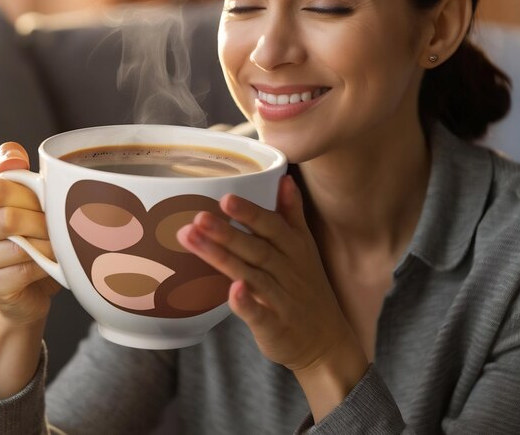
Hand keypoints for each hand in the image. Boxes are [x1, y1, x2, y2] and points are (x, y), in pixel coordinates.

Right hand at [0, 142, 59, 326]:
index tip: (46, 199)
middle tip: (59, 223)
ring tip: (59, 241)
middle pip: (8, 219)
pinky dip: (45, 264)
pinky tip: (52, 261)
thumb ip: (15, 171)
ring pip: (17, 247)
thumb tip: (12, 152)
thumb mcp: (21, 196)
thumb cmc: (27, 231)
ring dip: (47, 243)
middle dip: (42, 220)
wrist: (28, 282)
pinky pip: (23, 271)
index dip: (29, 194)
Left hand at [176, 175, 354, 372]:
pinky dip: (245, 303)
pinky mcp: (274, 326)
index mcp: (294, 247)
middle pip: (255, 248)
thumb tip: (285, 178)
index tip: (225, 198)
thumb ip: (292, 213)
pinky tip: (231, 291)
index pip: (271, 225)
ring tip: (193, 240)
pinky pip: (259, 314)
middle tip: (198, 217)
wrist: (326, 341)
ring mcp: (281, 299)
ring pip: (250, 275)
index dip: (249, 212)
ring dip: (222, 258)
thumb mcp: (305, 247)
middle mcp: (288, 270)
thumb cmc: (307, 287)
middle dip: (226, 232)